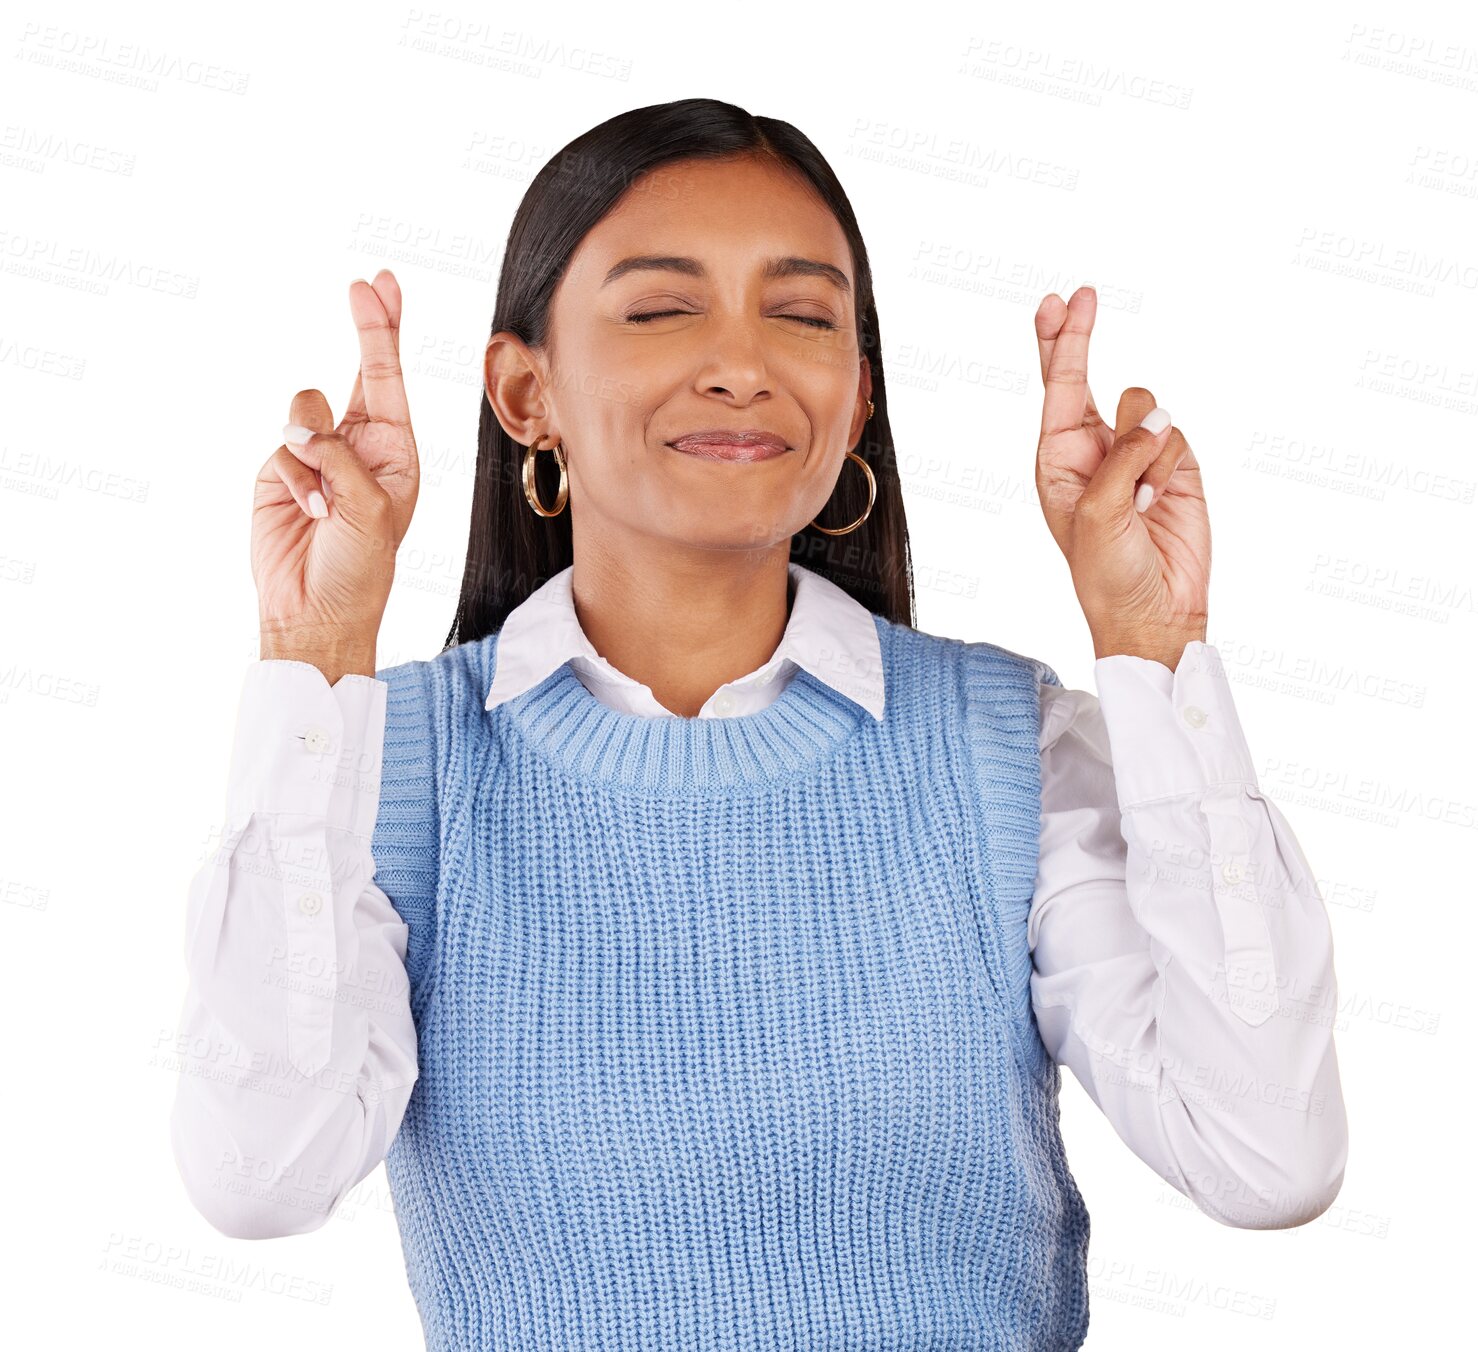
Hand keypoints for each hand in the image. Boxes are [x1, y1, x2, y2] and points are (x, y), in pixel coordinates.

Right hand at [252, 270, 419, 673]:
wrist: (316, 612)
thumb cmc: (361, 568)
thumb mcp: (372, 509)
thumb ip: (341, 457)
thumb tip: (301, 427)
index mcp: (396, 452)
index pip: (391, 381)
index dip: (386, 332)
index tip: (382, 286)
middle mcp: (359, 446)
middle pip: (358, 372)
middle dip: (366, 330)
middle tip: (364, 285)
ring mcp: (317, 456)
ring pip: (307, 409)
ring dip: (316, 449)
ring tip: (328, 501)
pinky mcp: (281, 471)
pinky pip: (282, 448)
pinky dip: (295, 478)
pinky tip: (308, 513)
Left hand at [1033, 285, 1208, 670]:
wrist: (1155, 610)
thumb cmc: (1107, 573)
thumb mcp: (1099, 515)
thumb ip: (1121, 459)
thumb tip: (1155, 418)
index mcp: (1058, 461)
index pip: (1057, 389)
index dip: (1060, 342)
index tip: (1061, 301)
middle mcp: (1092, 451)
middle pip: (1084, 377)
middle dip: (1078, 338)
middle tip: (1079, 296)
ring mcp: (1135, 456)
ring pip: (1145, 408)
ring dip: (1145, 449)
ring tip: (1140, 499)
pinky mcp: (1174, 467)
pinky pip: (1176, 437)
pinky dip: (1170, 467)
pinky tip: (1161, 503)